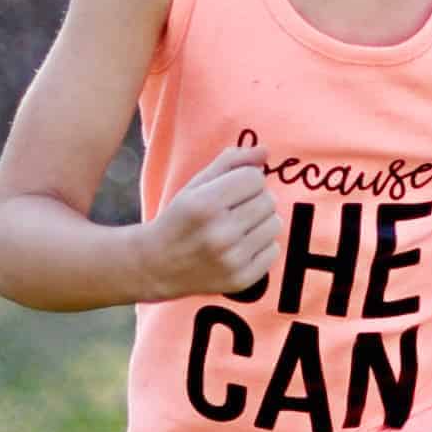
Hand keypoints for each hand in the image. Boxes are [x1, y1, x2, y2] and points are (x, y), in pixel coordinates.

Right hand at [144, 143, 276, 299]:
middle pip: (268, 200)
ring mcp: (232, 260)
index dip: (246, 179)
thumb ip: (230, 162)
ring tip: (240, 226)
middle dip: (255, 199)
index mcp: (206, 205)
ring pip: (275, 224)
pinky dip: (262, 246)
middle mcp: (220, 233)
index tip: (232, 189)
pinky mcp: (241, 279)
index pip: (255, 178)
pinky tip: (241, 246)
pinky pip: (274, 251)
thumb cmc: (179, 218)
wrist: (157, 264)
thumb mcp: (195, 185)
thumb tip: (265, 151)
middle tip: (236, 208)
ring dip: (261, 221)